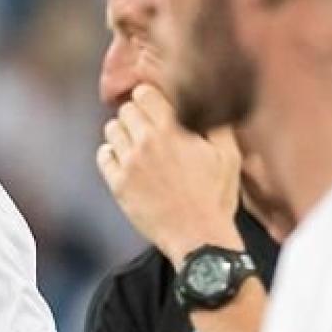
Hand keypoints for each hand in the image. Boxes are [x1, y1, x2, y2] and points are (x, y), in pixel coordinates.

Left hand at [96, 84, 241, 264]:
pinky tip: (125, 162)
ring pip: (111, 130)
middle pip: (126, 110)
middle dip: (136, 115)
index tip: (155, 107)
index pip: (144, 93)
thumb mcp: (229, 156)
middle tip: (148, 128)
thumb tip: (204, 104)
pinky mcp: (117, 184)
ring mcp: (129, 163)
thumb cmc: (216, 197)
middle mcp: (146, 142)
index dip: (150, 98)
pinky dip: (111, 155)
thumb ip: (215, 124)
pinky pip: (103, 156)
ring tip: (137, 145)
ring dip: (123, 133)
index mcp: (173, 130)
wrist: (198, 237)